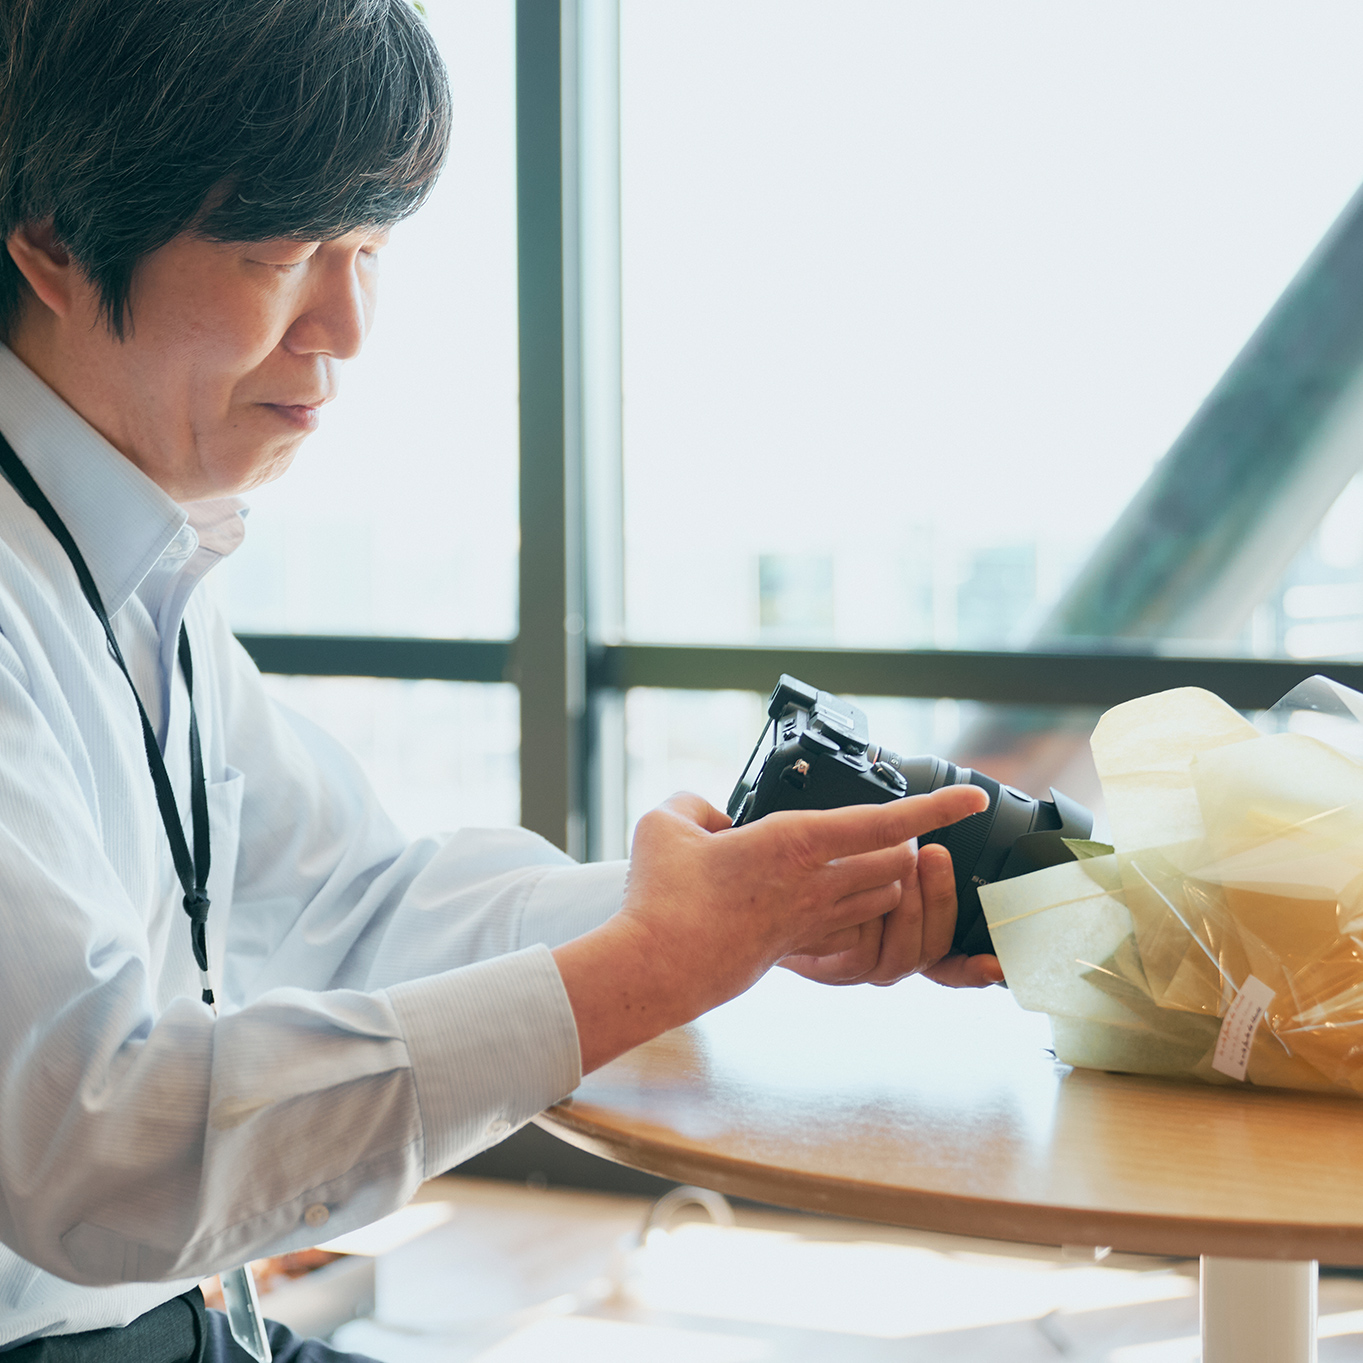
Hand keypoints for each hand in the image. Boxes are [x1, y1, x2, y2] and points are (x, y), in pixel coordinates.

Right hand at [552, 782, 988, 1073]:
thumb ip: (695, 805)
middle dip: (907, 843)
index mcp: (795, 841)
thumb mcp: (664, 824)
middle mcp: (817, 883)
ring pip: (882, 897)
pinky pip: (849, 923)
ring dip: (887, 878)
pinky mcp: (798, 947)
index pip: (884, 820)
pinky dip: (854, 907)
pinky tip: (823, 895)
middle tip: (893, 827)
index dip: (936, 807)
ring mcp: (811, 920)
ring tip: (867, 859)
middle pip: (899, 863)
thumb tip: (713, 818)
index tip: (971, 798)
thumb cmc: (662, 896)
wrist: (657, 968)